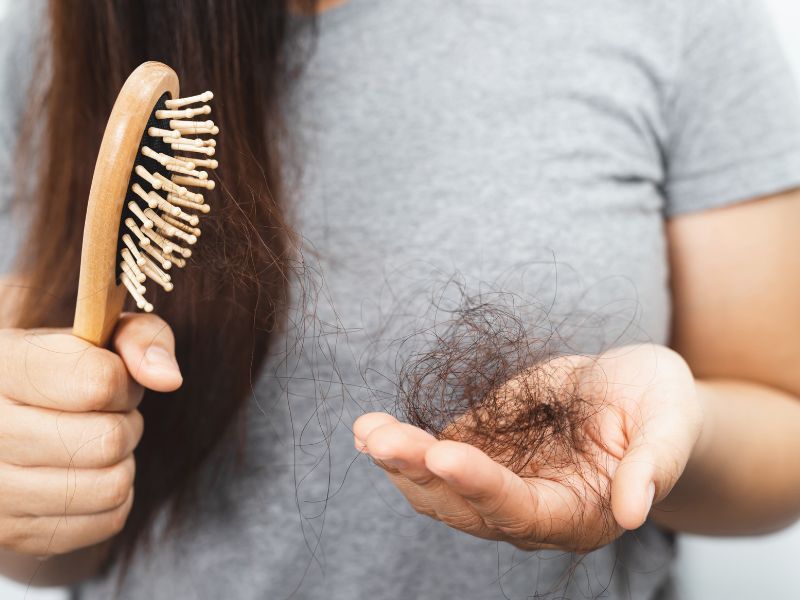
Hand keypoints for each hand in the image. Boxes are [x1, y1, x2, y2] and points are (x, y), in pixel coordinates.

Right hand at [0, 313, 181, 556]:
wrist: (9, 416)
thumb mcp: (99, 334)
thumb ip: (141, 338)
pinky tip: (87, 473)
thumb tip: (167, 378)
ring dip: (121, 462)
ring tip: (95, 442)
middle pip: (107, 440)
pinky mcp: (13, 531)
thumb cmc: (63, 370)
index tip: (111, 379)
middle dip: (125, 423)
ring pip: (110, 486)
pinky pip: (106, 520)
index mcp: (1, 366)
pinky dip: (114, 498)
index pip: (96, 383)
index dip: (123, 382)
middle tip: (105, 414)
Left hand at [354, 344, 701, 551]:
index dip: (481, 486)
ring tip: (367, 431)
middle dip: (420, 472)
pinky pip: (433, 456)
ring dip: (400, 461)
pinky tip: (369, 429)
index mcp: (578, 513)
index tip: (443, 454)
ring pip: (438, 487)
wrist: (634, 390)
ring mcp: (498, 480)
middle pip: (464, 505)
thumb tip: (637, 512)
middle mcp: (529, 508)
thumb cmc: (661, 407)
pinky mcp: (480, 449)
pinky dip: (401, 445)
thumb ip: (655, 466)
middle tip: (382, 439)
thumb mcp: (670, 423)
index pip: (521, 510)